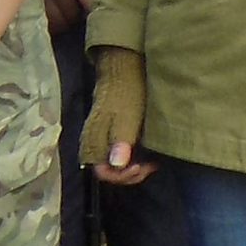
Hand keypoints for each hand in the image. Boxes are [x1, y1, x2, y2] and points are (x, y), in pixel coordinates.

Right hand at [83, 46, 154, 183]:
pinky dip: (133, 158)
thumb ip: (120, 140)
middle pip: (109, 172)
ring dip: (134, 168)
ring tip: (151, 162)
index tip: (141, 167)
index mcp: (94, 141)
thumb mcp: (126, 117)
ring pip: (115, 166)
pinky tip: (146, 155)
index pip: (103, 172)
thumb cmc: (124, 92)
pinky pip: (119, 155)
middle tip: (150, 166)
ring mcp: (101, 139)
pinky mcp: (110, 134)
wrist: (121, 70)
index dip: (122, 176)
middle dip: (131, 174)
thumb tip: (116, 164)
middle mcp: (94, 144)